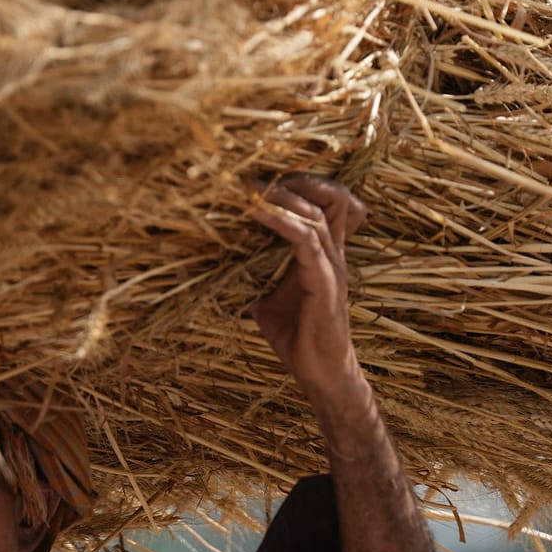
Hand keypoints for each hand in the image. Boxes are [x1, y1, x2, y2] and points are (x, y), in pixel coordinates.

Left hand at [247, 176, 371, 415]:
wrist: (320, 374)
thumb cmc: (296, 338)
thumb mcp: (266, 299)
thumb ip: (253, 277)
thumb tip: (217, 266)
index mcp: (325, 253)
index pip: (329, 203)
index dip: (302, 184)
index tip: (263, 178)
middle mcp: (335, 255)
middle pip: (334, 198)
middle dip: (299, 180)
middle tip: (260, 177)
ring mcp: (334, 268)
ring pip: (319, 215)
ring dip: (284, 197)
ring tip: (253, 188)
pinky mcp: (326, 284)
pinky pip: (307, 243)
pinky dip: (282, 224)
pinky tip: (258, 214)